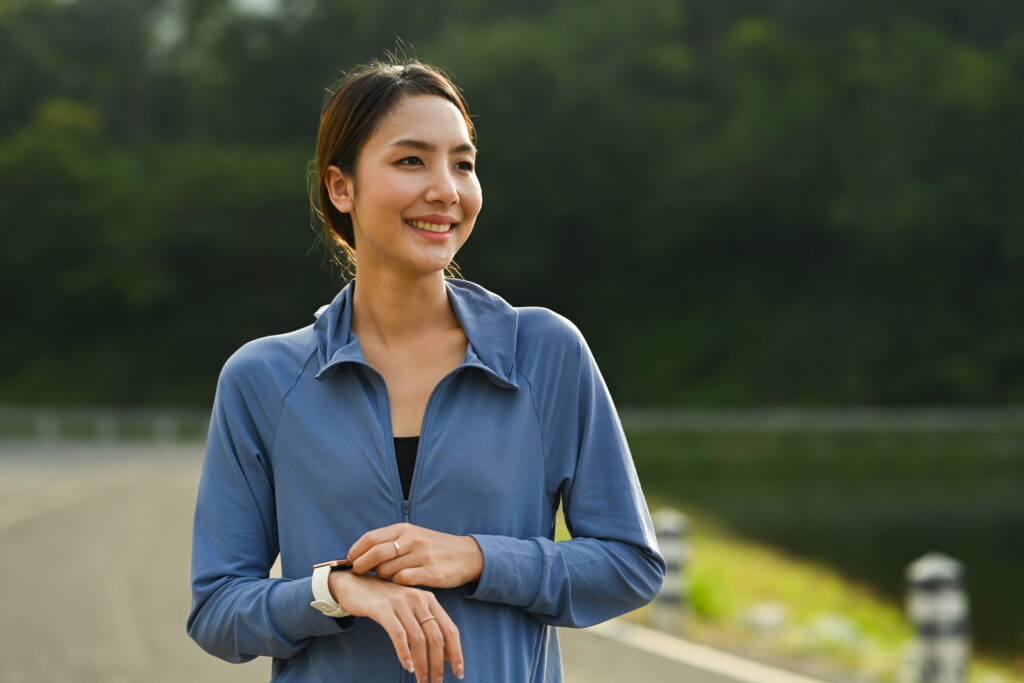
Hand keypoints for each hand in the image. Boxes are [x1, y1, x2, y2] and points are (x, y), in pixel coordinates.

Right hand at [329, 570, 462, 681]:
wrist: (354, 584)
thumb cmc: (385, 602)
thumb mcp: (410, 611)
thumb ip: (427, 628)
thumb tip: (447, 656)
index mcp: (429, 600)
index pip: (450, 629)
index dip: (456, 653)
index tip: (459, 673)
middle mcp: (418, 599)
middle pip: (436, 637)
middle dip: (438, 664)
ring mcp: (401, 602)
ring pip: (418, 639)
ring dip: (422, 664)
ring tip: (422, 681)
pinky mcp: (382, 608)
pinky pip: (398, 634)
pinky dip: (404, 653)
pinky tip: (407, 667)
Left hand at [347, 522, 483, 587]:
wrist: (466, 555)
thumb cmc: (434, 546)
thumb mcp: (413, 535)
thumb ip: (390, 541)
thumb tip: (361, 552)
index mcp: (405, 528)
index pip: (371, 538)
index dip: (355, 550)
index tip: (349, 560)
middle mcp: (412, 539)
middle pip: (375, 553)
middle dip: (360, 565)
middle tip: (356, 572)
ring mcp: (422, 556)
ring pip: (386, 570)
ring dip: (380, 577)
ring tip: (382, 579)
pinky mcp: (430, 573)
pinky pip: (402, 581)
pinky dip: (396, 584)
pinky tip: (398, 585)